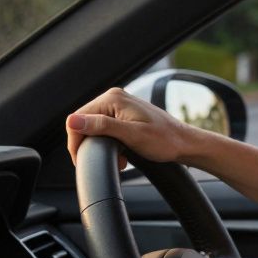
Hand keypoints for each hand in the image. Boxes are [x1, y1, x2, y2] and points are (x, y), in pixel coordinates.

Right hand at [65, 87, 197, 167]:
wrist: (185, 144)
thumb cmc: (164, 140)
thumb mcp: (131, 135)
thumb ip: (101, 127)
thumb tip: (72, 121)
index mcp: (113, 98)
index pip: (77, 118)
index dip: (76, 141)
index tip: (81, 160)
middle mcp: (114, 97)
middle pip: (85, 124)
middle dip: (92, 146)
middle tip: (110, 160)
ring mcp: (119, 106)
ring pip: (95, 129)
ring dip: (102, 147)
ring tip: (120, 159)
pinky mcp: (124, 115)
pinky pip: (106, 130)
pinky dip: (110, 145)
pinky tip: (122, 155)